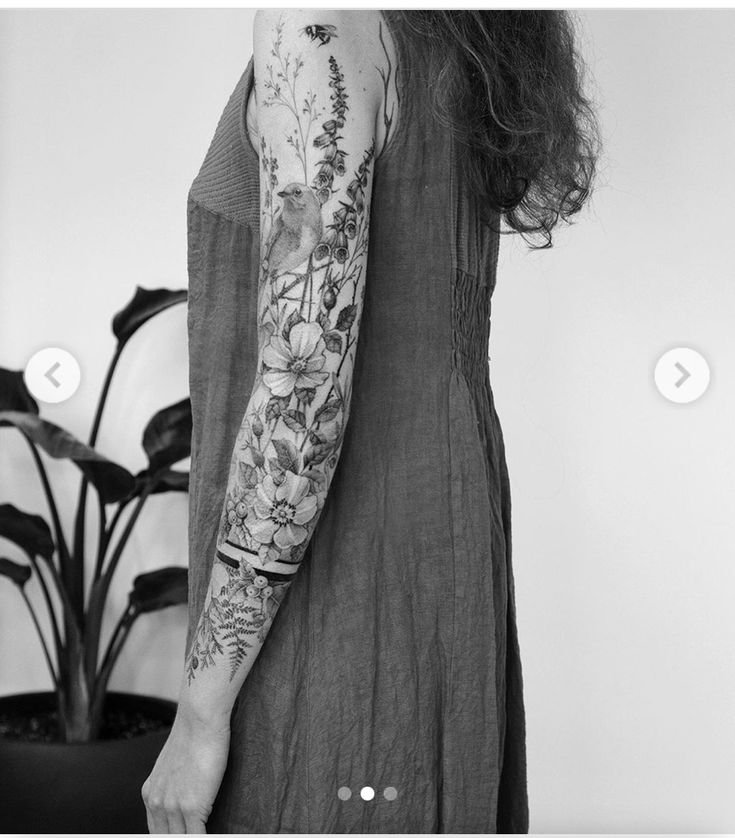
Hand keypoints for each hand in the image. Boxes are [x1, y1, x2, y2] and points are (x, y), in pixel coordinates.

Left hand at [141, 706, 230, 832]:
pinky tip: (217, 835)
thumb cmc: (193, 734)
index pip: (157, 831)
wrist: (199, 720)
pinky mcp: (193, 807)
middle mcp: (157, 803)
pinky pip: (197, 837)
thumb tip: (186, 792)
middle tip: (193, 833)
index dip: (170, 836)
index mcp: (151, 794)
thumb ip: (173, 784)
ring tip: (207, 834)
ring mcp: (173, 807)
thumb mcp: (173, 763)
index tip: (183, 833)